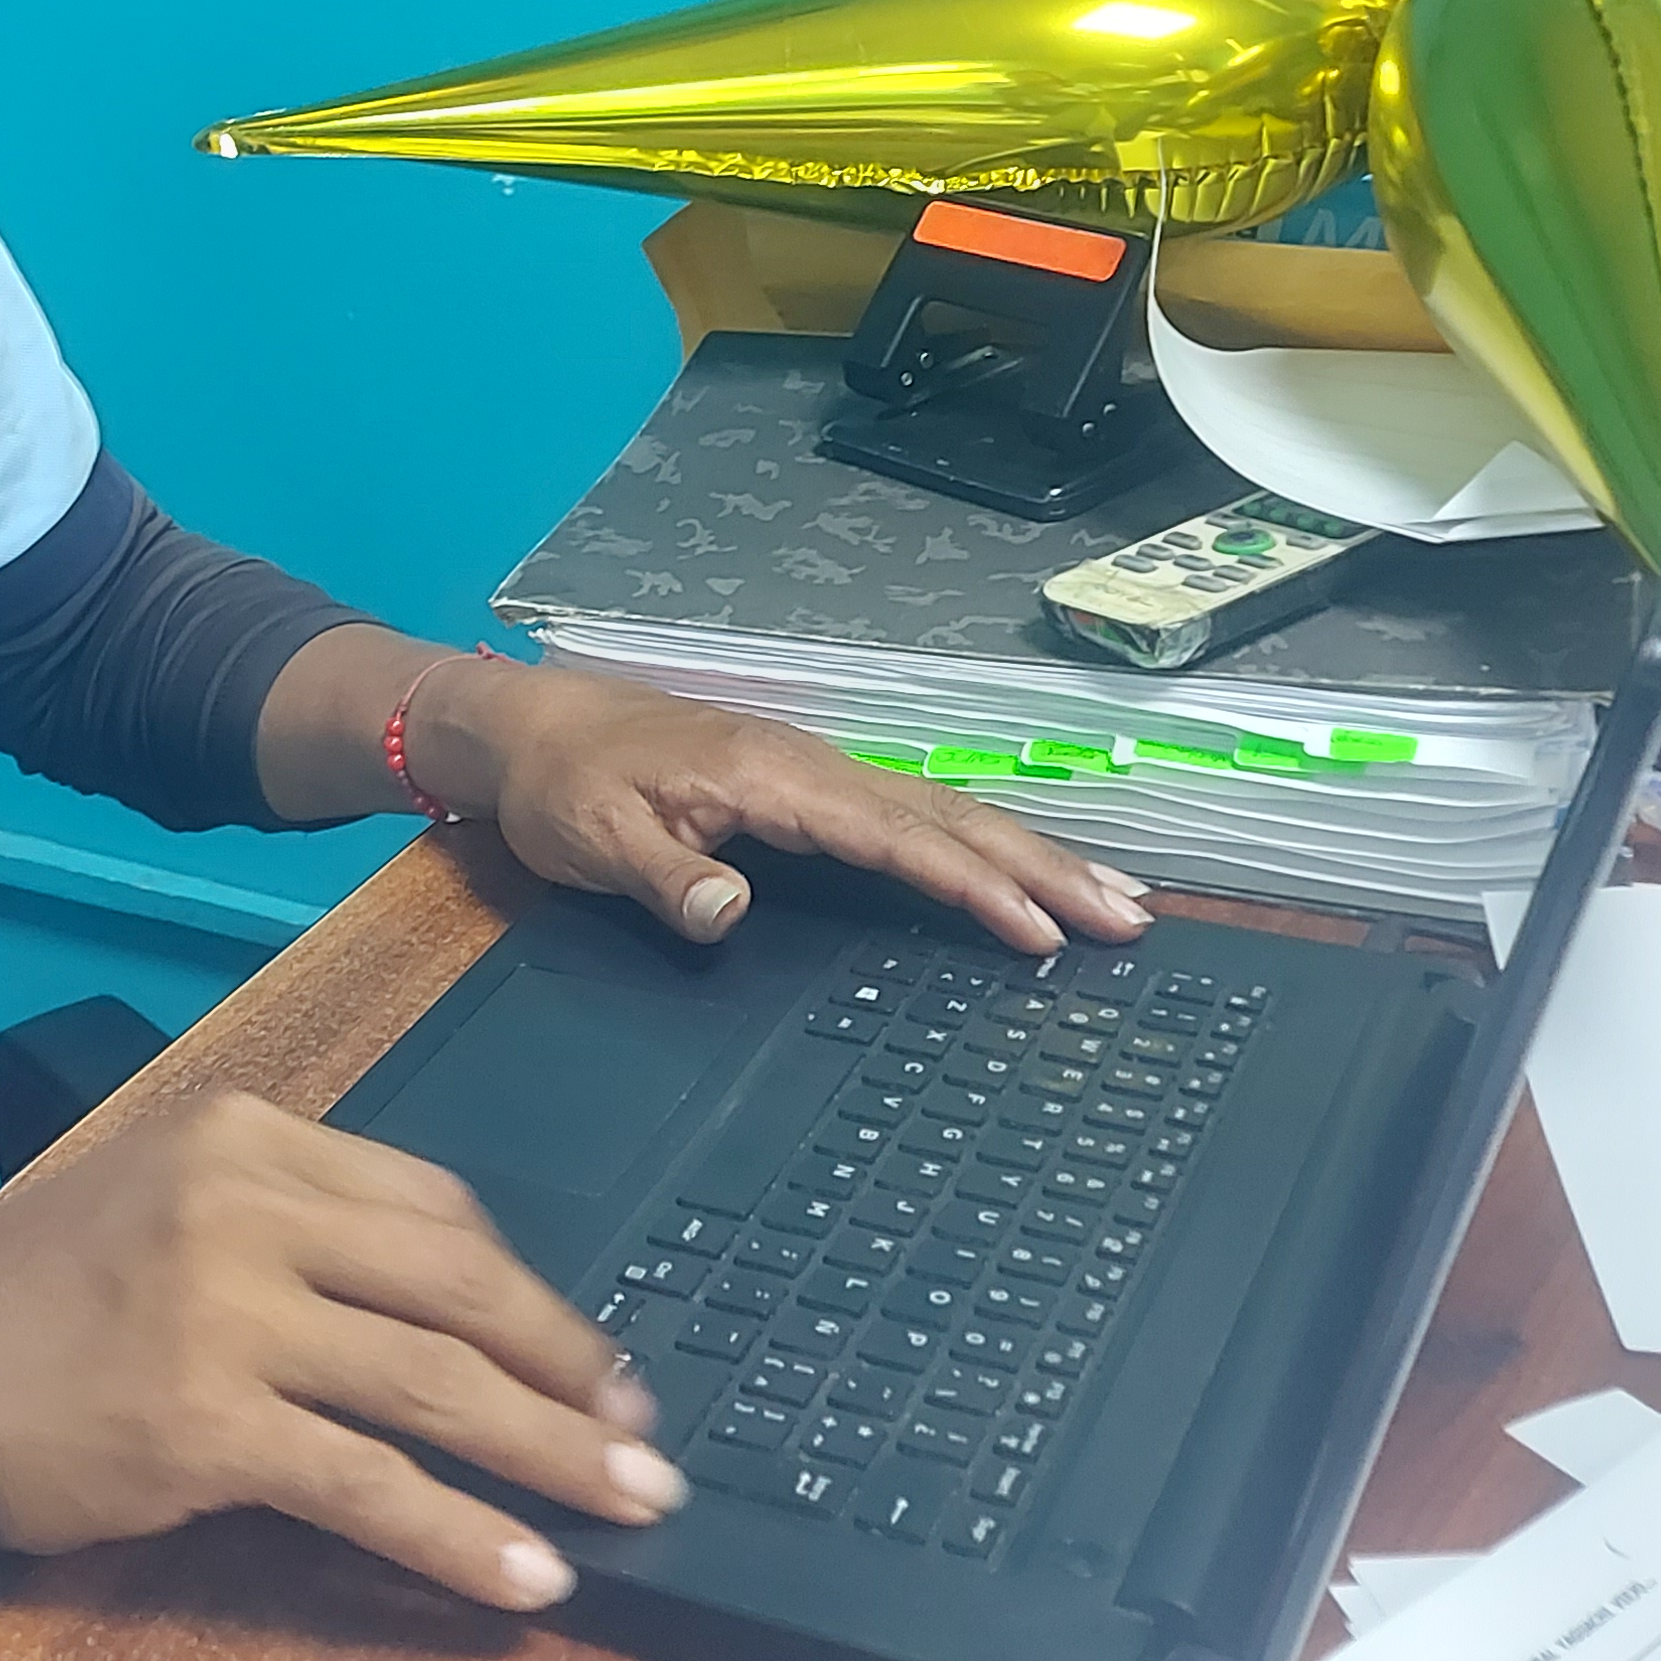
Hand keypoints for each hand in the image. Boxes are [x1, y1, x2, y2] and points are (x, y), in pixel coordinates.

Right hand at [0, 1091, 686, 1609]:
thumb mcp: (168, 1200)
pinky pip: (368, 1485)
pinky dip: (460, 1537)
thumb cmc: (42, 1297)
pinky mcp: (206, 1424)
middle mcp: (245, 1205)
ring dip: (551, 1452)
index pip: (432, 1204)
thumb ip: (292, 1224)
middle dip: (568, 1364)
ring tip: (633, 1505)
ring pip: (432, 1383)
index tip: (589, 1356)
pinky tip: (527, 1580)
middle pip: (457, 1280)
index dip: (526, 1288)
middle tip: (645, 1433)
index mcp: (247, 1134)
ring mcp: (226, 1312)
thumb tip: (452, 1305)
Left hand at [413, 657, 1153, 955]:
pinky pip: (915, 817)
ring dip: (1029, 856)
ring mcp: (817, 773)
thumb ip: (662, 876)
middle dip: (1041, 868)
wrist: (531, 727)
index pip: (893, 835)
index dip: (970, 885)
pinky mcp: (810, 788)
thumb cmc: (562, 788)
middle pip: (948, 817)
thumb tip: (729, 912)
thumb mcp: (592, 837)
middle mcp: (812, 766)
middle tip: (1128, 920)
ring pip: (944, 813)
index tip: (1039, 932)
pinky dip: (980, 846)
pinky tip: (1019, 877)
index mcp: (772, 776)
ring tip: (1115, 902)